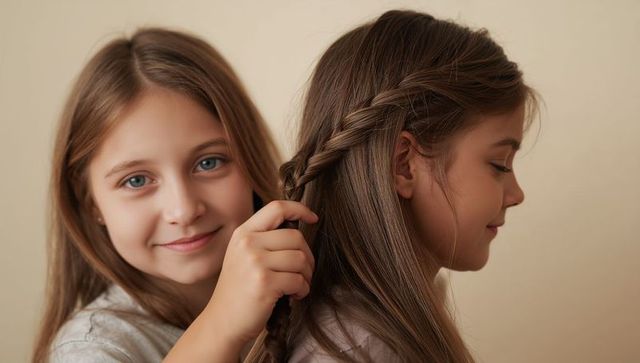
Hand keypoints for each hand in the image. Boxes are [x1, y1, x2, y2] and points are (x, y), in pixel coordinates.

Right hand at [205, 200, 317, 346]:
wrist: (222, 322)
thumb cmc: (239, 291)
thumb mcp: (242, 256)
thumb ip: (264, 239)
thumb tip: (298, 230)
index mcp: (243, 233)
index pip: (276, 208)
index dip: (299, 209)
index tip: (313, 218)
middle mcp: (248, 243)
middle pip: (295, 237)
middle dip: (307, 256)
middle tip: (303, 272)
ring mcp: (255, 262)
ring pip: (300, 258)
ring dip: (306, 275)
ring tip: (297, 285)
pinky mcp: (264, 283)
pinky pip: (299, 280)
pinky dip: (303, 289)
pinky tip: (294, 295)